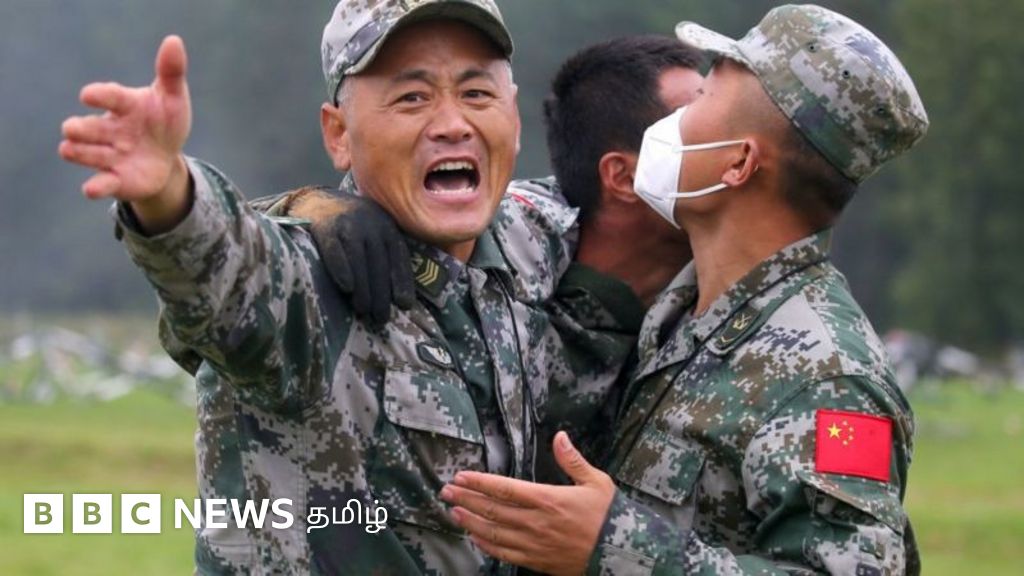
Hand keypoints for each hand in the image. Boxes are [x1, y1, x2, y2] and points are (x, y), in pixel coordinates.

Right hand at [59, 35, 192, 230]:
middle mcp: (109, 130)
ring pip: (83, 154)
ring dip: (80, 153)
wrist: (166, 157)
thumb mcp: (173, 98)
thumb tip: (174, 41)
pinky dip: (96, 186)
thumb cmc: (164, 121)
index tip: (88, 95)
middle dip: (79, 128)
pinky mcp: (115, 180)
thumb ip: (171, 72)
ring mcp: (109, 155)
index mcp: (124, 106)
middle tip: (75, 129)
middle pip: (84, 128)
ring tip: (73, 150)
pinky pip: (101, 184)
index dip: (99, 95)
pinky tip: (92, 188)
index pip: (109, 96)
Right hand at [284, 188, 415, 323]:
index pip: (399, 257)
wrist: (315, 200)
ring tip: (363, 311)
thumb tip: (399, 299)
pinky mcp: (324, 225)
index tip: (405, 305)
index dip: (402, 282)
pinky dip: (341, 268)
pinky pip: (334, 250)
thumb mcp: (373, 233)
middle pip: (379, 263)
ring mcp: (348, 222)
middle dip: (381, 294)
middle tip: (381, 319)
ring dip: (363, 288)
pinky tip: (346, 287)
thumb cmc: (349, 226)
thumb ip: (384, 256)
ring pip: (359, 260)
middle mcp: (371, 222)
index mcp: (387, 226)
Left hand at [440, 432, 615, 575]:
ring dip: (470, 521)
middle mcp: (536, 522)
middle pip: (492, 509)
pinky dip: (486, 545)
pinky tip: (475, 537)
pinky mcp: (537, 561)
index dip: (478, 482)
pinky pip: (505, 554)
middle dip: (465, 499)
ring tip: (454, 512)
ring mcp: (534, 544)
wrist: (621, 554)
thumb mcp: (597, 482)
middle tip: (446, 491)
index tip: (460, 476)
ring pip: (493, 533)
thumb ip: (572, 460)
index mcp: (548, 499)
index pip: (504, 488)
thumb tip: (559, 436)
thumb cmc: (609, 516)